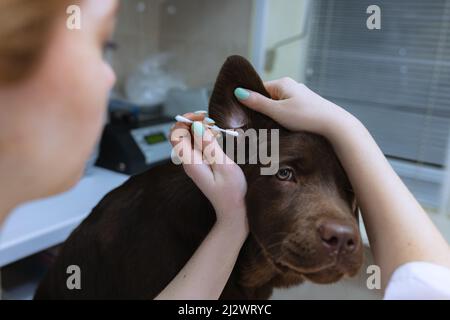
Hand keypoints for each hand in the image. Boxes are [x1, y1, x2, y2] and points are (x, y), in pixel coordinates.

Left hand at [170, 113, 247, 230]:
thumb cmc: (232, 192)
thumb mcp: (224, 166)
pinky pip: (197, 146)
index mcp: (191, 162)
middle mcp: (188, 162)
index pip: (175, 134)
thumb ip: (209, 145)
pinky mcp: (200, 165)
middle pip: (180, 134)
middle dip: (194, 123)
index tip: (203, 117)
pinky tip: (218, 138)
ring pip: (189, 139)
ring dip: (201, 129)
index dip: (185, 121)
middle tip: (213, 122)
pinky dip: (205, 137)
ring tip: (218, 129)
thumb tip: (197, 127)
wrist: (233, 212)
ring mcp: (193, 164)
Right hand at [234, 77, 356, 136]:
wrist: (334, 125)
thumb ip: (258, 103)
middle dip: (263, 110)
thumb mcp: (277, 111)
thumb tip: (239, 92)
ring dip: (274, 115)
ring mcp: (300, 96)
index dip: (251, 101)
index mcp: (283, 83)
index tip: (246, 115)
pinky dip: (285, 118)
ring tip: (273, 128)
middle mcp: (292, 86)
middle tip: (258, 124)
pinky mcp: (307, 105)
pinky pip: (289, 110)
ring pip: (279, 104)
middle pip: (268, 97)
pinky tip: (286, 127)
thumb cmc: (306, 117)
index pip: (259, 89)